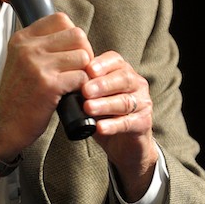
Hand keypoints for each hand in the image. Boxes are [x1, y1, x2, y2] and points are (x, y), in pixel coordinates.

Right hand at [0, 13, 93, 157]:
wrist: (4, 123)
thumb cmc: (17, 95)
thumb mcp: (20, 60)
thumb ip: (41, 45)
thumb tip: (73, 37)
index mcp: (23, 38)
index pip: (60, 19)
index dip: (72, 35)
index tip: (70, 51)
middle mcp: (29, 48)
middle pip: (77, 35)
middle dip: (84, 52)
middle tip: (79, 68)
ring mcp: (38, 66)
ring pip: (83, 56)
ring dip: (84, 71)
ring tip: (74, 81)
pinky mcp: (48, 85)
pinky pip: (81, 77)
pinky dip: (82, 86)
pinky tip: (70, 93)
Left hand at [82, 51, 157, 201]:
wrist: (123, 143)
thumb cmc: (104, 113)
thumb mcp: (93, 96)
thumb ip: (82, 86)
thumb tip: (61, 81)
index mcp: (122, 71)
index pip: (114, 60)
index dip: (102, 64)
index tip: (87, 69)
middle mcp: (135, 84)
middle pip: (123, 78)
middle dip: (102, 84)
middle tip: (85, 90)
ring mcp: (142, 103)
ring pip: (125, 101)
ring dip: (105, 104)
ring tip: (88, 108)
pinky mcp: (143, 123)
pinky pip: (128, 123)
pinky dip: (113, 125)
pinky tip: (100, 127)